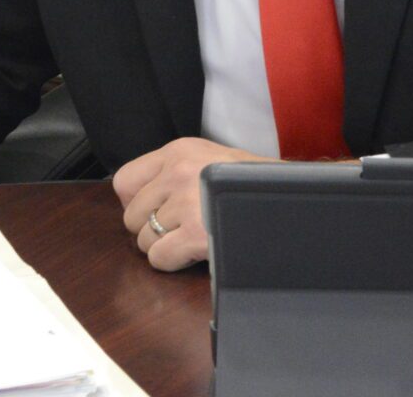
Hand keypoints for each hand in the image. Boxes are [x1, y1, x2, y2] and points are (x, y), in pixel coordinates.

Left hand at [111, 137, 270, 270]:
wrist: (288, 199)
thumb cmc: (249, 184)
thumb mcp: (209, 160)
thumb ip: (173, 173)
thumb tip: (138, 202)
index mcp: (179, 151)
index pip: (124, 181)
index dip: (136, 203)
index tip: (155, 211)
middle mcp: (178, 172)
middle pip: (132, 216)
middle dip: (151, 229)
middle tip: (180, 229)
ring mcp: (186, 202)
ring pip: (144, 241)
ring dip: (164, 247)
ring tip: (193, 237)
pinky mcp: (195, 234)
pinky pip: (159, 258)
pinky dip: (174, 262)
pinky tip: (197, 251)